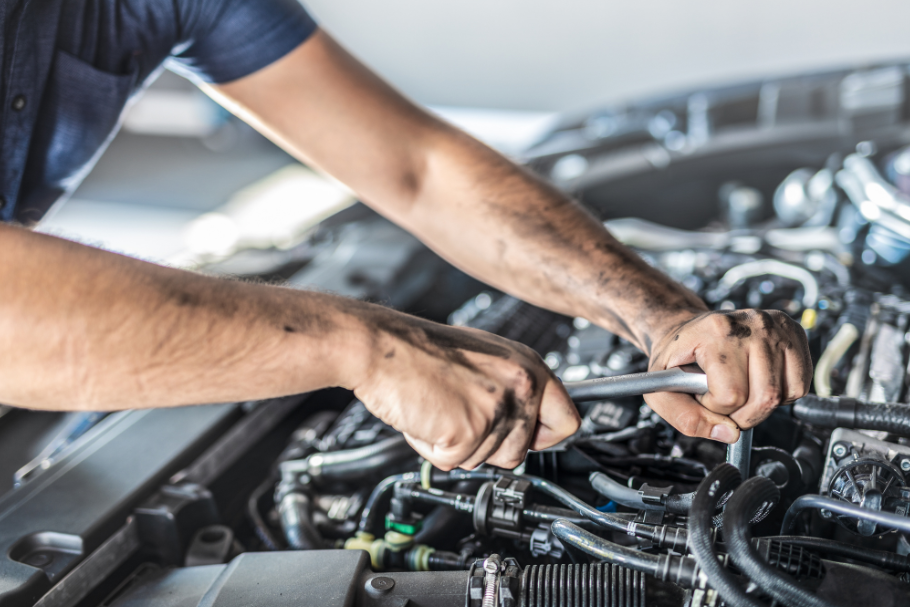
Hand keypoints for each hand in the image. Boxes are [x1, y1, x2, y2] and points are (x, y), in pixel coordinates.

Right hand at [348, 307, 579, 469]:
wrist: (381, 346)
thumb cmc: (421, 351)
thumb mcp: (485, 358)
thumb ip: (511, 388)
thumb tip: (527, 422)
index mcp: (528, 366)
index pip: (567, 422)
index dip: (543, 437)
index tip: (527, 439)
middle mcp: (520, 386)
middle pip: (520, 453)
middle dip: (487, 446)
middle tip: (459, 416)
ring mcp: (496, 410)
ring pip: (484, 461)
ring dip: (456, 446)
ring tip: (439, 409)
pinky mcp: (468, 431)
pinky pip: (452, 462)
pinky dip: (432, 448)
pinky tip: (425, 417)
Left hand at [645, 309, 811, 442]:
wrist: (687, 331)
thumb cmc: (677, 358)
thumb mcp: (662, 389)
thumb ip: (685, 418)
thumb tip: (730, 434)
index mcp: (717, 331)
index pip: (732, 394)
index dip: (715, 407)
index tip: (703, 395)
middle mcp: (752, 324)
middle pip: (765, 397)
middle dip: (742, 414)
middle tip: (723, 401)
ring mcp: (776, 326)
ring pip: (784, 394)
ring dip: (760, 405)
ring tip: (739, 389)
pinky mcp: (794, 332)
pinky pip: (800, 384)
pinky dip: (781, 395)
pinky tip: (758, 382)